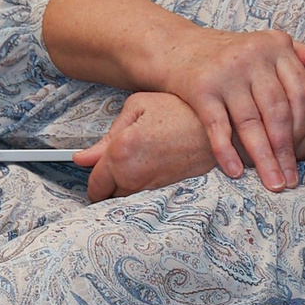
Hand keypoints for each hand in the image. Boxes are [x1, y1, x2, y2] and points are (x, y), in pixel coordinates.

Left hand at [75, 91, 217, 202]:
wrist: (222, 128)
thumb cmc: (183, 111)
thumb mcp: (138, 106)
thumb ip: (108, 134)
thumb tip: (83, 157)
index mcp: (120, 152)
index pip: (93, 184)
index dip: (92, 177)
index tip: (94, 169)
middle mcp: (133, 176)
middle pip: (107, 197)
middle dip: (108, 182)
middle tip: (119, 162)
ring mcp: (151, 188)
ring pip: (125, 199)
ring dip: (125, 186)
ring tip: (140, 161)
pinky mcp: (167, 193)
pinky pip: (144, 198)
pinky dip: (143, 187)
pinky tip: (154, 166)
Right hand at [153, 20, 304, 190]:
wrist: (177, 47)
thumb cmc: (231, 55)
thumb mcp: (266, 46)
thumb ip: (300, 55)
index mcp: (275, 46)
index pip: (300, 91)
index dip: (304, 125)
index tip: (303, 150)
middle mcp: (252, 57)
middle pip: (277, 112)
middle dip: (286, 151)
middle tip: (291, 180)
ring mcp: (226, 73)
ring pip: (250, 124)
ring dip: (263, 159)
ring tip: (273, 183)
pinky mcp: (200, 88)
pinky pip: (218, 126)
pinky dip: (226, 152)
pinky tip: (236, 172)